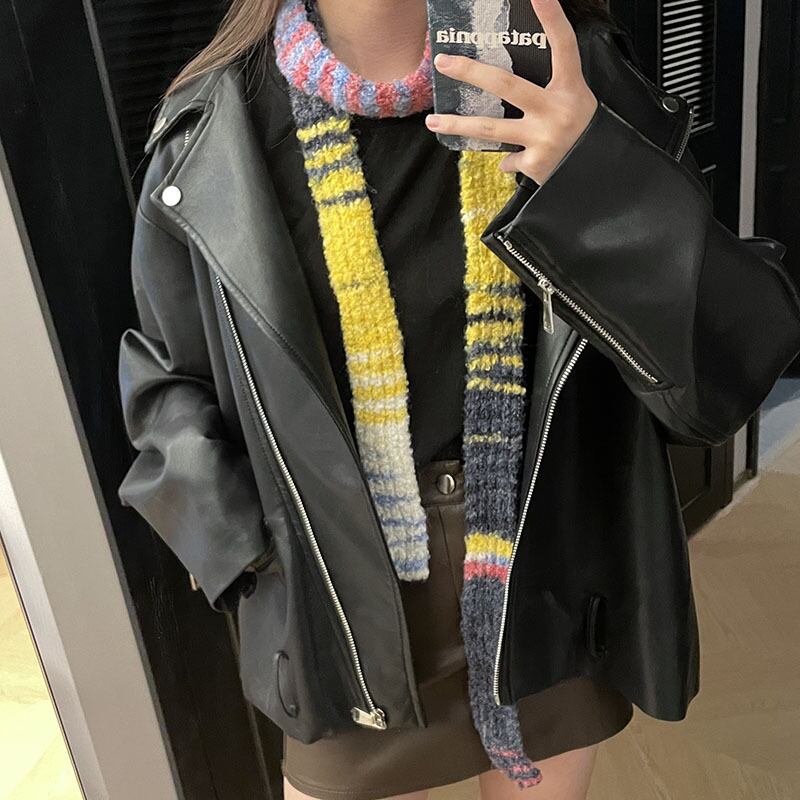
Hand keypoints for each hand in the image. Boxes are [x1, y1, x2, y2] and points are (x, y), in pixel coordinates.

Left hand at [425, 0, 598, 184]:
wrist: (603, 177)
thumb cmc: (589, 138)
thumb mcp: (578, 106)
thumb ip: (550, 97)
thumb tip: (514, 96)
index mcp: (571, 89)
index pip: (564, 46)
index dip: (553, 18)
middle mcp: (556, 111)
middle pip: (505, 85)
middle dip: (470, 72)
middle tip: (443, 62)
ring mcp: (544, 138)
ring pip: (490, 128)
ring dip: (458, 124)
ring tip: (434, 121)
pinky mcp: (536, 164)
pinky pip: (509, 159)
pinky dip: (509, 161)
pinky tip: (514, 161)